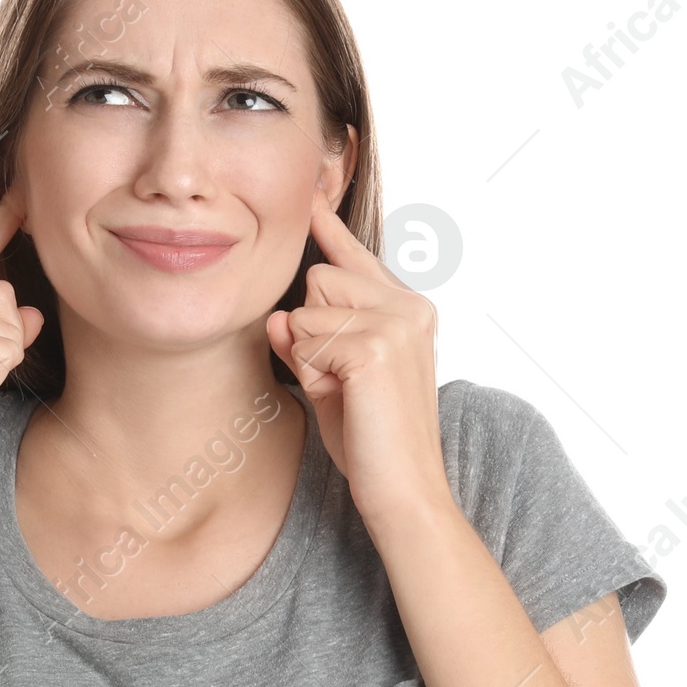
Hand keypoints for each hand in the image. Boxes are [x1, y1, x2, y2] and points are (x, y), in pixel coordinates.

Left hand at [265, 186, 450, 526]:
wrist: (404, 491)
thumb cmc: (372, 441)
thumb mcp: (332, 380)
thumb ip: (309, 340)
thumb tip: (277, 317)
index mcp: (409, 309)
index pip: (356, 257)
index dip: (330, 229)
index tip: (312, 195)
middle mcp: (409, 306)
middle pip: (318, 279)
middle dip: (311, 334)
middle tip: (343, 382)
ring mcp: (396, 323)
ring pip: (308, 311)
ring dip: (311, 357)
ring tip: (347, 394)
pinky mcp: (375, 347)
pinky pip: (305, 341)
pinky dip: (313, 375)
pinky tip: (346, 400)